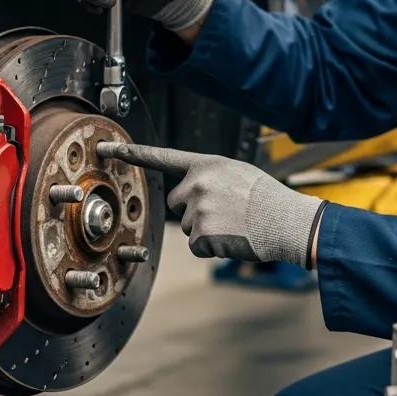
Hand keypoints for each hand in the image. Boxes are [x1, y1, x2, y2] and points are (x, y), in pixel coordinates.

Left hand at [115, 143, 325, 267]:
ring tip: (235, 224)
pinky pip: (196, 245)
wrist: (286, 222)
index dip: (135, 153)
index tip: (110, 148)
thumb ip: (211, 176)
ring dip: (208, 230)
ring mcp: (199, 209)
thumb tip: (194, 189)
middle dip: (196, 210)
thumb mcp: (238, 173)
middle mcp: (198, 184)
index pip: (165, 157)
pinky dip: (212, 247)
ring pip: (189, 226)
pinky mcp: (202, 234)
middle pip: (178, 202)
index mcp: (207, 165)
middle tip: (227, 212)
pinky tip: (232, 238)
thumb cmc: (267, 199)